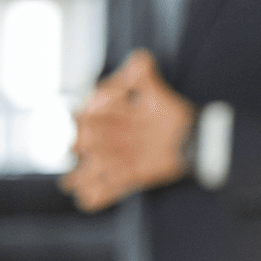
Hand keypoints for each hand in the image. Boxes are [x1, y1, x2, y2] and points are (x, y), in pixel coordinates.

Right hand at [62, 49, 195, 211]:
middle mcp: (107, 141)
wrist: (190, 137)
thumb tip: (137, 58)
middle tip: (77, 146)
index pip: (87, 116)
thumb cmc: (168, 112)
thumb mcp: (155, 90)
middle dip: (79, 146)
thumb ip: (143, 73)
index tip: (85, 115)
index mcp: (107, 118)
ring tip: (71, 183)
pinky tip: (86, 201)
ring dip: (80, 177)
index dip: (86, 116)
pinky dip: (96, 197)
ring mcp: (115, 162)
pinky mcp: (127, 178)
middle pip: (84, 145)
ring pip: (90, 172)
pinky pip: (107, 192)